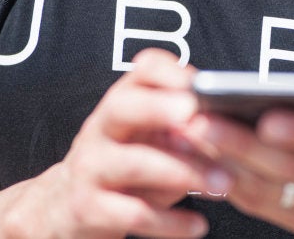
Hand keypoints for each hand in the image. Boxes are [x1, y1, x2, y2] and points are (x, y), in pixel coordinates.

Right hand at [0, 49, 231, 238]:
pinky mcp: (88, 209)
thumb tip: (226, 131)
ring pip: (134, 163)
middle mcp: (101, 129)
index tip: (200, 84)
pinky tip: (198, 226)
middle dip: (161, 108)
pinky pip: (133, 213)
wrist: (66, 207)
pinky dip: (170, 222)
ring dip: (184, 172)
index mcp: (123, 104)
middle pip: (123, 107)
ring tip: (222, 184)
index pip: (142, 71)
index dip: (169, 71)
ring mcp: (90, 168)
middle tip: (197, 115)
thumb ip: (183, 132)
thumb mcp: (150, 141)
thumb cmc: (126, 167)